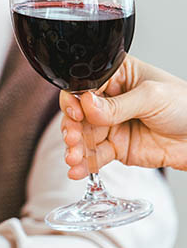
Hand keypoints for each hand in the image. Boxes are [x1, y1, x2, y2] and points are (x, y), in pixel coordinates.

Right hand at [61, 55, 186, 176]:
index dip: (75, 100)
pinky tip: (77, 169)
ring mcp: (111, 125)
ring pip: (83, 137)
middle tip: (73, 138)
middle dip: (72, 128)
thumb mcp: (152, 97)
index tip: (76, 112)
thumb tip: (86, 105)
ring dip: (75, 148)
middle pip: (78, 113)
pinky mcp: (116, 147)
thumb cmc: (186, 105)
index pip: (85, 86)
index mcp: (116, 77)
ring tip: (74, 158)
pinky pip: (95, 156)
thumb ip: (118, 105)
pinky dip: (84, 164)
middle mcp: (109, 101)